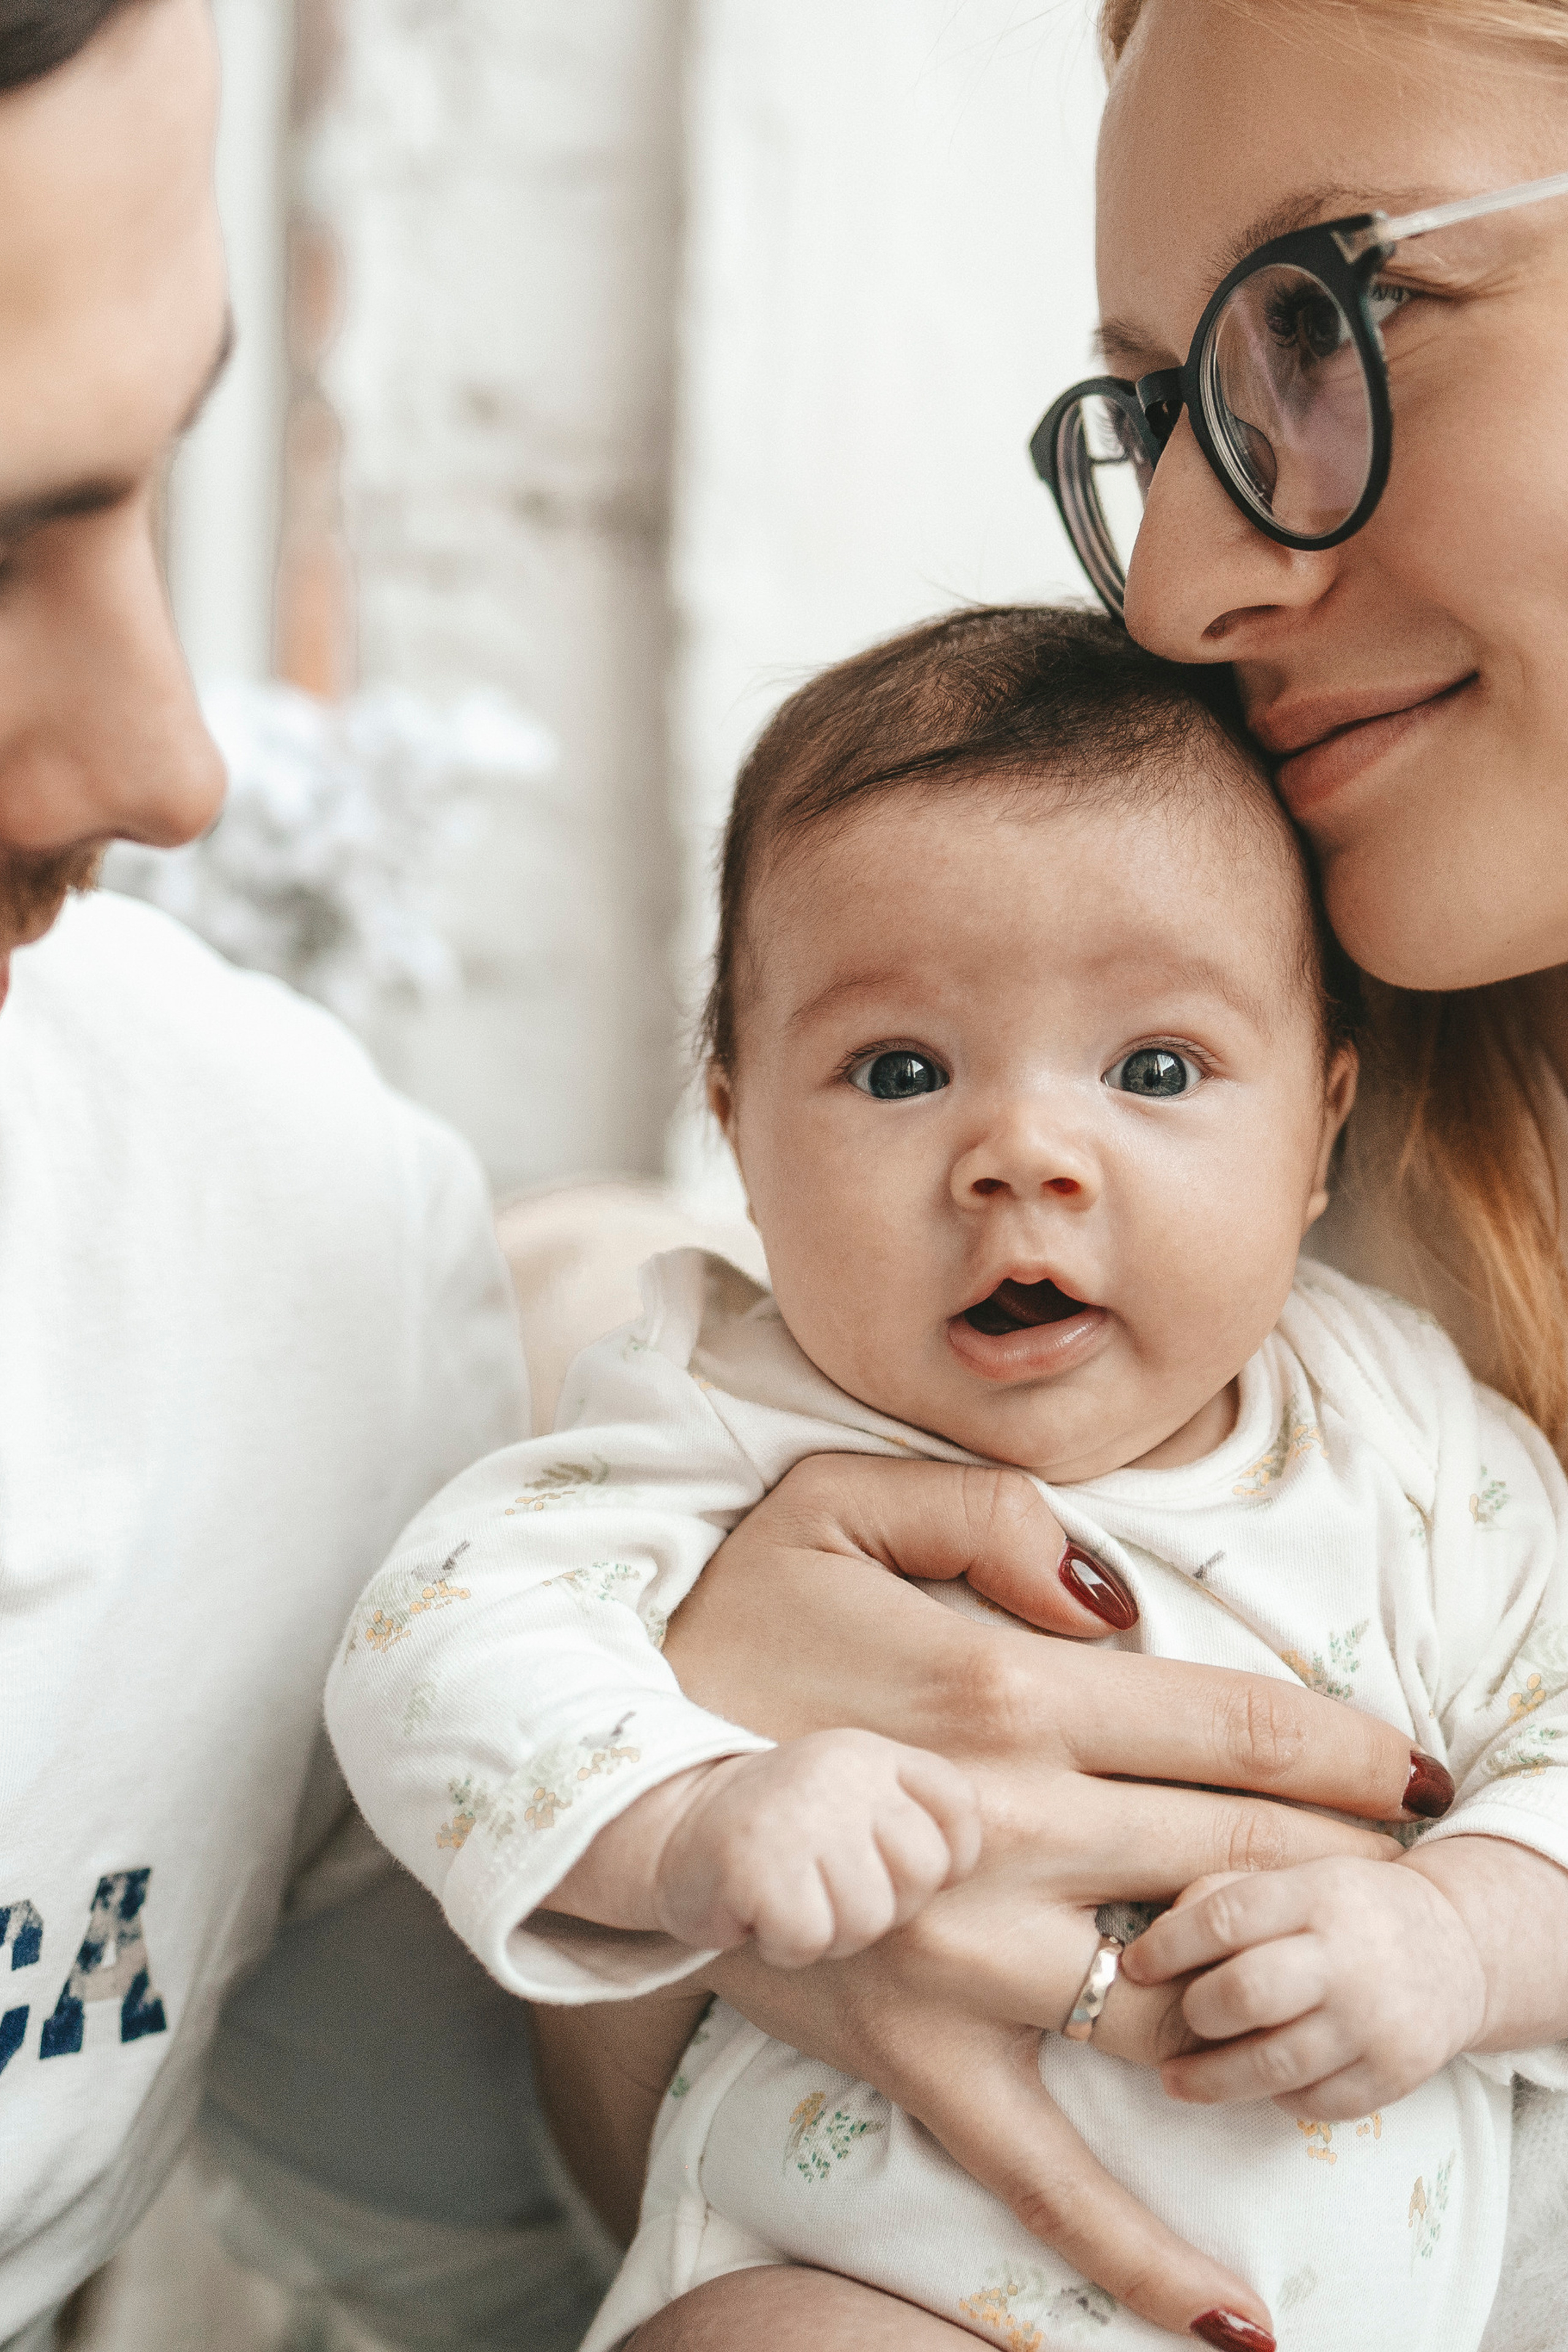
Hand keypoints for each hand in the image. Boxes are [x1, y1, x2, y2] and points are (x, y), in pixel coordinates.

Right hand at [655, 1454, 1446, 2344]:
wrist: (600, 1774)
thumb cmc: (725, 1620)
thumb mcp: (834, 1502)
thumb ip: (986, 1519)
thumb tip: (1111, 1597)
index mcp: (999, 1695)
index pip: (1226, 1722)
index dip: (1337, 1745)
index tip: (1404, 1767)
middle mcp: (1003, 1833)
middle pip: (1232, 1859)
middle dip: (1340, 1868)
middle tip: (1401, 1870)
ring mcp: (963, 1958)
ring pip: (1176, 1997)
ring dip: (1282, 1997)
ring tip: (1351, 1992)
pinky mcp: (911, 2049)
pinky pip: (1039, 2165)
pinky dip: (1135, 2244)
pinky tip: (1229, 2313)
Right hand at [656, 1731, 980, 1965]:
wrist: (673, 1827)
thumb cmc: (781, 1835)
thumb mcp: (853, 1801)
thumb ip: (912, 1821)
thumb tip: (969, 1876)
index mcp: (874, 1755)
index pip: (959, 1812)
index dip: (942, 1865)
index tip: (890, 1872)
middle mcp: (844, 1771)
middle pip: (923, 1874)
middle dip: (883, 1906)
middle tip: (829, 1890)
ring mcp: (802, 1812)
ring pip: (869, 1917)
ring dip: (831, 1931)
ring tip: (793, 1899)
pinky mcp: (758, 1860)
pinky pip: (810, 1938)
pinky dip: (785, 1944)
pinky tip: (759, 1913)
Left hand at [1122, 1857, 1485, 2117]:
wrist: (1458, 1950)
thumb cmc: (1349, 1909)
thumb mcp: (1297, 1875)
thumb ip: (1226, 1894)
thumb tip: (1155, 1940)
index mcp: (1319, 1893)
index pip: (1227, 1916)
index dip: (1168, 1945)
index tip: (1133, 1965)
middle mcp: (1350, 1958)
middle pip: (1247, 1994)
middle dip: (1196, 2010)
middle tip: (1180, 2015)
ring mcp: (1376, 2024)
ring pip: (1273, 2065)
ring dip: (1210, 2079)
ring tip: (1176, 2079)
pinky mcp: (1395, 2077)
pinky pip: (1311, 2103)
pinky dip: (1273, 2098)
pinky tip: (1253, 2084)